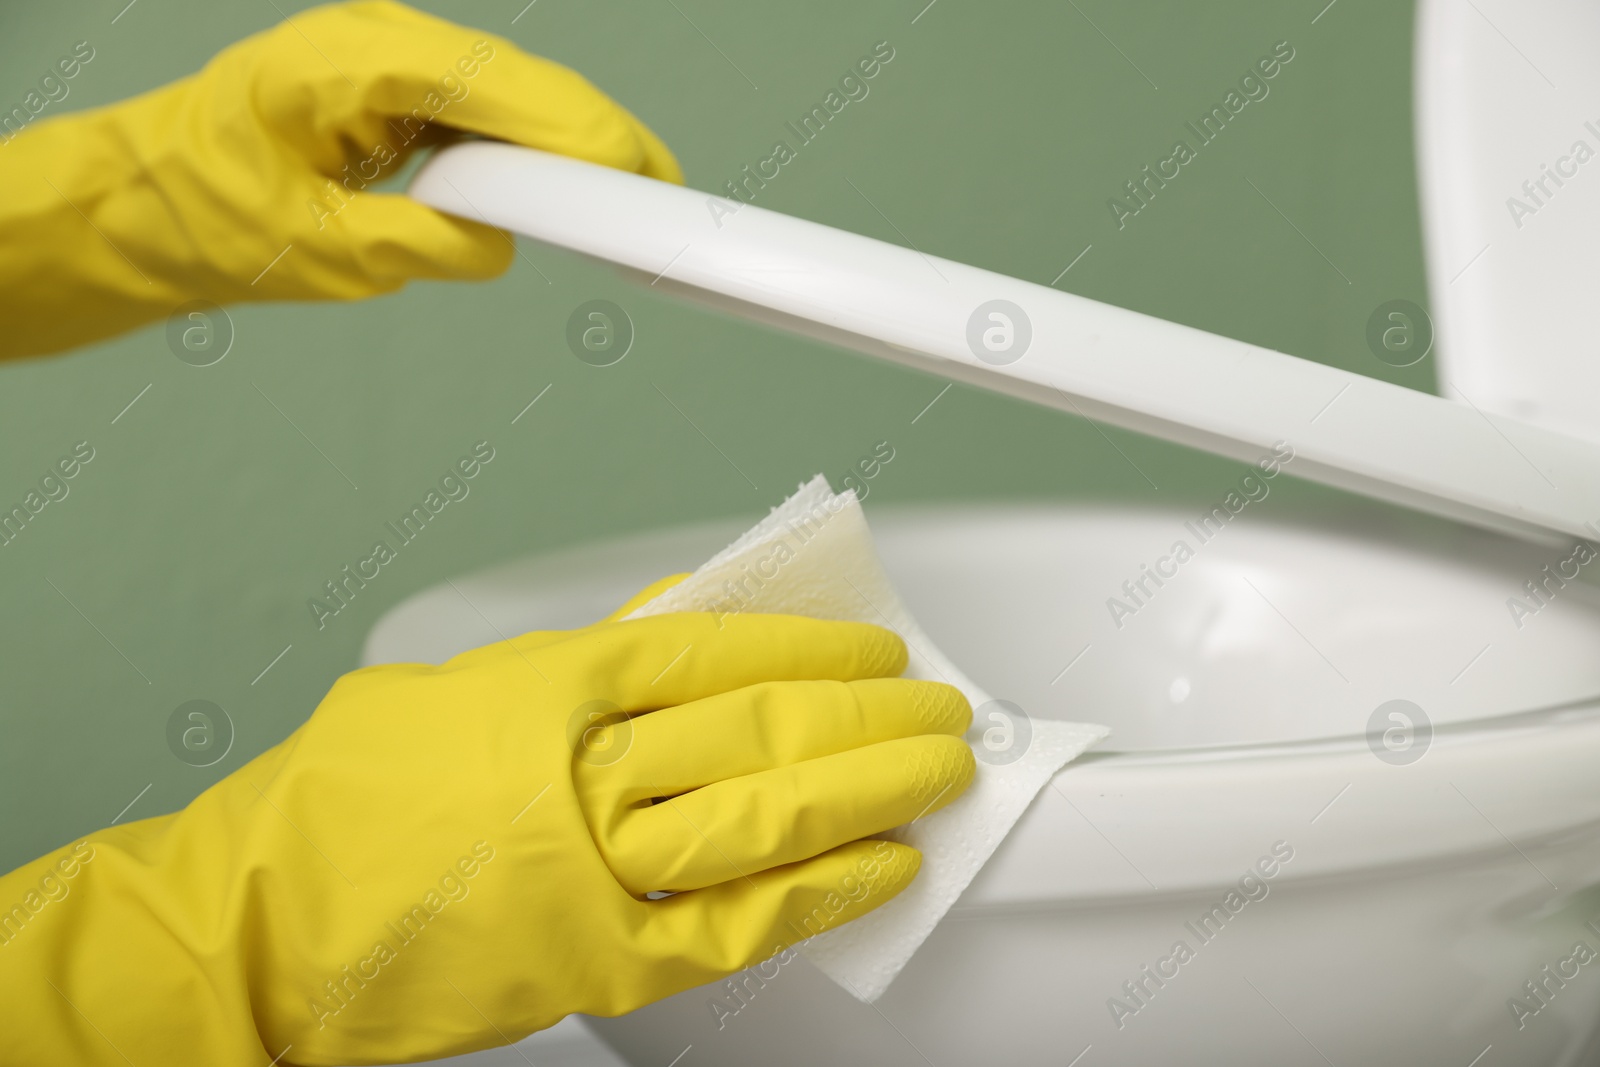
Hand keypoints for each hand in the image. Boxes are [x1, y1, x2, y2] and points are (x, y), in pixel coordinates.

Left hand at [0, 0, 681, 357]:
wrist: (151, 200)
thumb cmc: (208, 214)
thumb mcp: (314, 251)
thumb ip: (416, 244)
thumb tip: (501, 242)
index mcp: (346, 64)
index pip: (493, 85)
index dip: (577, 130)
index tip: (638, 177)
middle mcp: (378, 42)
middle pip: (522, 79)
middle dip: (598, 137)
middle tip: (664, 196)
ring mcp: (392, 57)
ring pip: (516, 91)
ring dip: (574, 144)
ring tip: (632, 199)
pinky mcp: (402, 86)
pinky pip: (491, 108)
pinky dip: (536, 146)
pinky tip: (570, 183)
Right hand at [0, 600, 972, 1065]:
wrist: (271, 923)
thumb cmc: (346, 799)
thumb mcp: (466, 685)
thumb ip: (583, 655)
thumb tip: (686, 617)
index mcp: (550, 685)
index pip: (717, 645)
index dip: (810, 642)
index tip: (872, 642)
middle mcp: (586, 768)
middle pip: (763, 724)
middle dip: (867, 712)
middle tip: (935, 703)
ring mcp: (600, 867)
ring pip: (769, 813)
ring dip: (870, 786)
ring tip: (938, 767)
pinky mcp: (606, 958)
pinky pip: (742, 923)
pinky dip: (823, 893)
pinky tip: (887, 864)